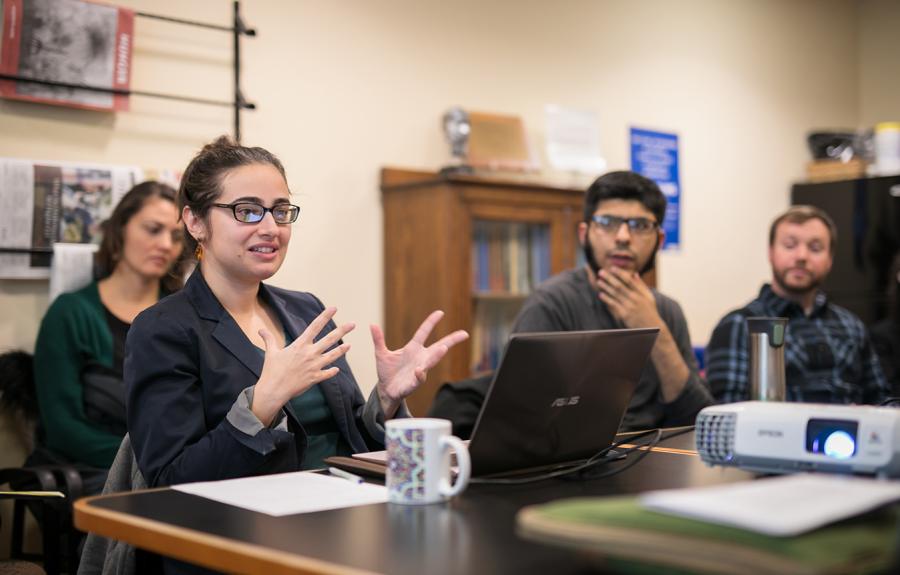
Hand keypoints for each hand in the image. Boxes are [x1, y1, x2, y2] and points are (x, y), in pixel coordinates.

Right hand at [252, 307, 354, 425]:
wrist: (274, 390)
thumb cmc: (271, 371)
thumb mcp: (271, 353)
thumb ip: (269, 339)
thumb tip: (260, 330)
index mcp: (300, 345)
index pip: (314, 327)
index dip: (325, 316)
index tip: (334, 308)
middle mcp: (310, 354)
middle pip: (329, 339)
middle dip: (342, 331)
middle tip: (353, 324)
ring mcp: (314, 366)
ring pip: (332, 356)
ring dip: (341, 350)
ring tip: (349, 345)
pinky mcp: (315, 378)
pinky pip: (327, 374)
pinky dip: (332, 371)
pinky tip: (336, 369)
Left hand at [371, 310, 468, 417]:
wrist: (385, 390)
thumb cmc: (387, 371)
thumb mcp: (381, 354)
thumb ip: (379, 340)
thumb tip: (372, 324)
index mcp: (413, 348)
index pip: (424, 332)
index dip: (431, 322)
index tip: (440, 312)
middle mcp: (420, 358)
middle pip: (439, 347)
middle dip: (451, 340)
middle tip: (464, 334)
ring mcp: (419, 370)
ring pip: (431, 361)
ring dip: (437, 355)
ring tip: (443, 348)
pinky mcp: (414, 382)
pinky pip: (419, 378)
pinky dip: (419, 374)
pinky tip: (419, 370)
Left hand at [596, 268, 662, 328]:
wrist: (652, 327)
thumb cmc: (650, 311)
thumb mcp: (649, 297)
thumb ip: (641, 285)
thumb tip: (635, 274)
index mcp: (641, 293)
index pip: (629, 280)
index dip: (620, 273)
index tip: (612, 267)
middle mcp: (635, 299)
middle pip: (620, 286)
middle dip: (609, 278)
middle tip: (601, 272)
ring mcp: (629, 307)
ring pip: (615, 294)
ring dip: (606, 287)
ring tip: (599, 281)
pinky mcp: (624, 315)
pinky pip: (614, 305)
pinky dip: (607, 299)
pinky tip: (601, 294)